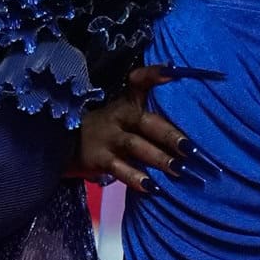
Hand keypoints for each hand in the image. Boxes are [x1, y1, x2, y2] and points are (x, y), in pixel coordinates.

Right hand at [71, 65, 195, 192]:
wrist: (68, 143)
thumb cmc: (111, 128)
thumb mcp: (126, 114)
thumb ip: (153, 114)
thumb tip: (190, 118)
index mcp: (128, 101)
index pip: (139, 81)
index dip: (154, 75)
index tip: (172, 72)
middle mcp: (119, 116)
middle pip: (146, 122)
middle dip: (169, 134)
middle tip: (191, 148)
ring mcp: (108, 137)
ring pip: (135, 146)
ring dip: (158, 158)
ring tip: (178, 169)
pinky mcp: (99, 158)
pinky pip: (119, 169)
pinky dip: (134, 178)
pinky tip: (150, 187)